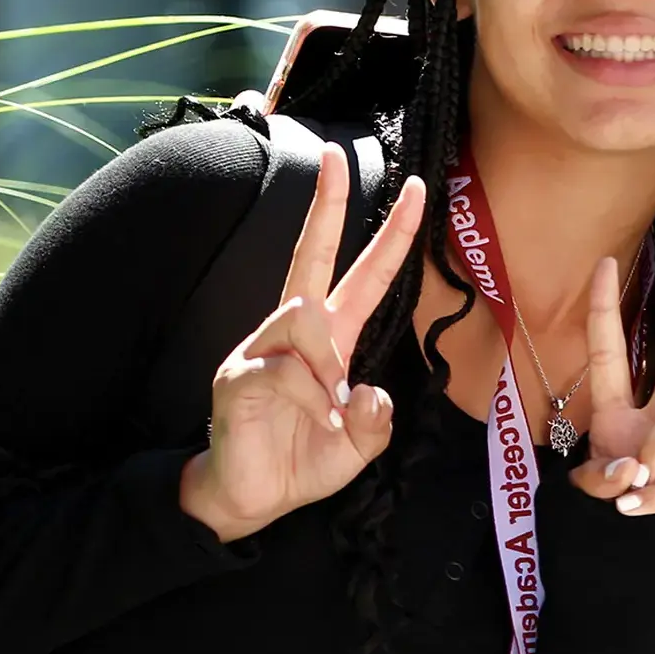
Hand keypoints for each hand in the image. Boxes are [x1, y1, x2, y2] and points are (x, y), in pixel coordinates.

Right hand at [178, 149, 424, 542]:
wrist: (253, 498)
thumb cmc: (304, 460)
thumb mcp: (361, 444)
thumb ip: (378, 419)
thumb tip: (371, 391)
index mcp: (332, 340)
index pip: (365, 277)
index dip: (390, 238)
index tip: (416, 192)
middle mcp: (295, 332)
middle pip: (310, 255)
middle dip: (326, 204)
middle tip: (335, 155)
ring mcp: (263, 348)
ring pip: (305, 320)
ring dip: (327, 372)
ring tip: (325, 415)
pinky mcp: (238, 374)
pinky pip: (288, 371)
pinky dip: (311, 402)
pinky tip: (313, 423)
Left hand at [570, 262, 654, 519]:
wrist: (625, 566)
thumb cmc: (601, 518)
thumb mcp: (584, 491)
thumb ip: (600, 477)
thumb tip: (636, 468)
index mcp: (619, 412)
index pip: (612, 351)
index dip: (604, 308)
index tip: (605, 262)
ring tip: (634, 484)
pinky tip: (636, 509)